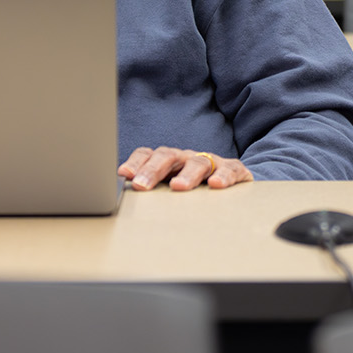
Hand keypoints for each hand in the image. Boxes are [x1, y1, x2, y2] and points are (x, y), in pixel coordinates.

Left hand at [118, 146, 253, 190]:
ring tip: (177, 187)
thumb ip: (150, 190)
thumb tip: (119, 197)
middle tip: (141, 185)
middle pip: (168, 156)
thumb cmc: (194, 188)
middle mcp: (186, 158)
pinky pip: (229, 170)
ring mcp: (210, 162)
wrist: (232, 182)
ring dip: (187, 175)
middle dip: (153, 170)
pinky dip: (223, 176)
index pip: (148, 155)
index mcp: (168, 161)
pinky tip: (215, 185)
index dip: (136, 162)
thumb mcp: (169, 188)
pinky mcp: (234, 170)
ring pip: (198, 162)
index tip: (123, 174)